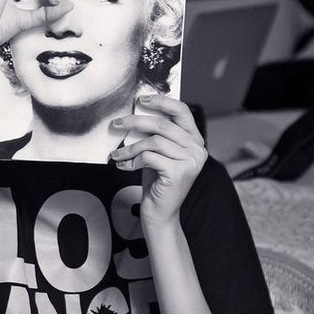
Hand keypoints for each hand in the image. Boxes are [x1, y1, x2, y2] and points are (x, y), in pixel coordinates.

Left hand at [110, 95, 206, 226]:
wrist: (161, 213)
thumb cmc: (157, 181)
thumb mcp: (158, 153)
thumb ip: (156, 134)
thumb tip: (135, 112)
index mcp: (195, 140)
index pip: (182, 111)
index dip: (161, 101)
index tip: (141, 100)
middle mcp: (197, 149)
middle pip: (163, 125)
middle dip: (135, 122)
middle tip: (116, 123)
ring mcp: (190, 161)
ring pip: (153, 141)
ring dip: (130, 147)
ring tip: (117, 154)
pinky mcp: (178, 173)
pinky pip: (149, 157)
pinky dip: (132, 160)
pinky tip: (124, 166)